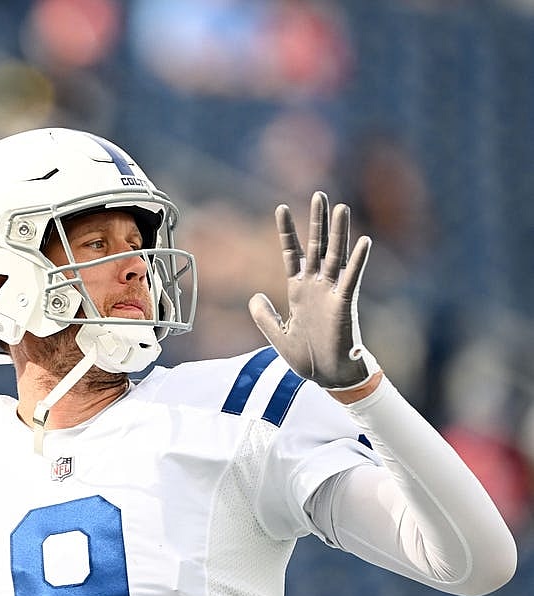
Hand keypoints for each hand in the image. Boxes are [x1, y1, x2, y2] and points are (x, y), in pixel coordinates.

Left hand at [248, 191, 379, 390]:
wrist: (326, 377)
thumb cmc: (306, 357)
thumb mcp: (276, 334)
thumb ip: (264, 315)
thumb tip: (254, 297)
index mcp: (299, 291)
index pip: (293, 253)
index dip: (287, 232)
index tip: (281, 207)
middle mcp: (316, 286)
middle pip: (317, 246)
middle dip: (317, 221)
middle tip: (319, 194)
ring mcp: (331, 293)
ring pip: (335, 256)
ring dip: (338, 233)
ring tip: (341, 207)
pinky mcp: (344, 305)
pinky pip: (351, 279)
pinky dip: (357, 261)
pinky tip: (364, 241)